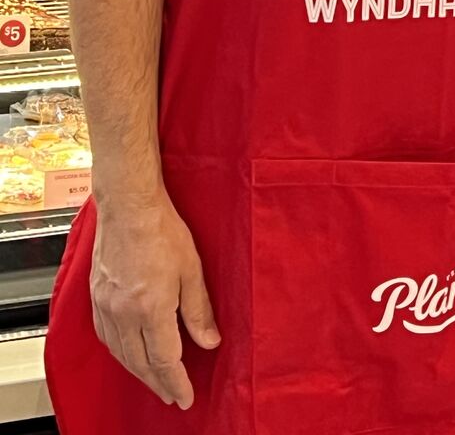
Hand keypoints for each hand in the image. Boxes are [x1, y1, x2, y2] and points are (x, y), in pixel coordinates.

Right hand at [90, 193, 219, 409]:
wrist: (128, 206)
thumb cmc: (162, 229)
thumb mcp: (192, 269)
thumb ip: (199, 310)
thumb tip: (209, 341)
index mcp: (151, 308)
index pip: (165, 360)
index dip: (176, 383)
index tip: (185, 398)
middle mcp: (124, 314)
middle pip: (140, 363)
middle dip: (158, 384)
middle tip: (171, 396)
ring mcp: (106, 306)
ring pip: (121, 354)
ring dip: (138, 372)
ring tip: (154, 380)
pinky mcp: (96, 298)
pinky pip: (106, 337)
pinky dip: (119, 353)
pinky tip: (128, 353)